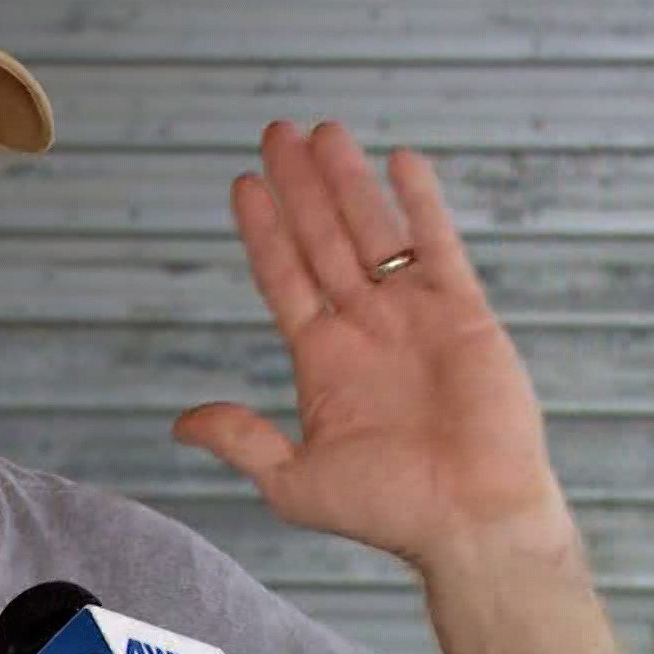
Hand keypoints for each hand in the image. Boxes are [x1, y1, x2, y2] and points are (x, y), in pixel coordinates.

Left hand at [172, 121, 566, 568]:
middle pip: (321, 239)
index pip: (283, 276)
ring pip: (371, 231)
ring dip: (347, 181)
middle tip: (276, 131)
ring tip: (324, 131)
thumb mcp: (295, 480)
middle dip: (298, 186)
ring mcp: (413, 316)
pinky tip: (400, 161)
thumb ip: (242, 439)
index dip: (262, 230)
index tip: (243, 184)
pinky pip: (438, 245)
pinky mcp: (463, 313)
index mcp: (322, 360)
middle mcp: (364, 328)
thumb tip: (181, 423)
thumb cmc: (391, 512)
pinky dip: (421, 203)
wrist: (472, 523)